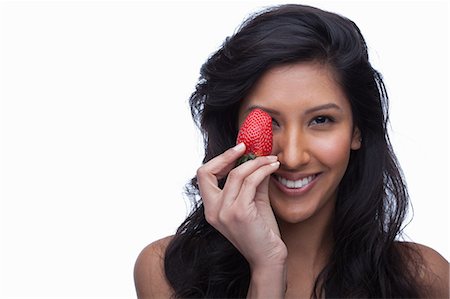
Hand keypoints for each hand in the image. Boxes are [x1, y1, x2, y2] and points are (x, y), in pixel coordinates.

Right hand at [196, 143, 287, 268]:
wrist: (269, 259)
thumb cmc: (261, 233)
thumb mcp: (253, 202)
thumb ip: (252, 181)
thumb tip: (258, 157)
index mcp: (212, 209)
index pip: (203, 176)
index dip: (219, 160)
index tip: (238, 151)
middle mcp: (213, 211)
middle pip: (206, 172)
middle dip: (226, 155)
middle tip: (246, 148)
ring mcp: (224, 212)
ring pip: (236, 174)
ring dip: (256, 162)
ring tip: (271, 159)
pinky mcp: (240, 213)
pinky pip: (250, 182)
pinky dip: (263, 170)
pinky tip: (273, 167)